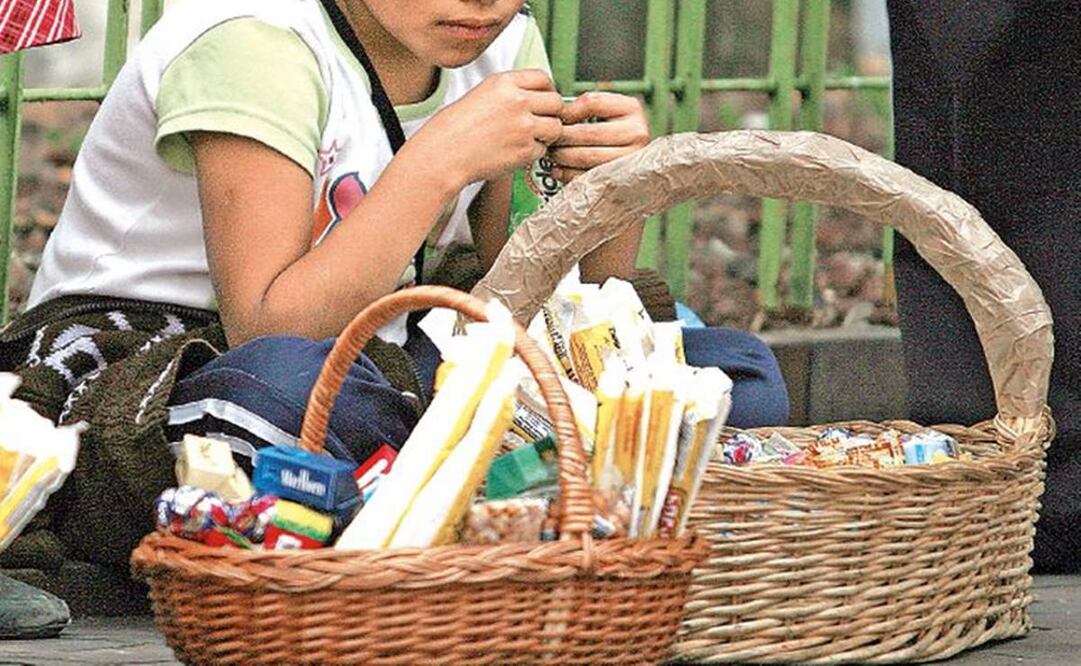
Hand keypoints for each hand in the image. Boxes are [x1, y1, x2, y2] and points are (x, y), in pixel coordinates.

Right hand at [414, 69, 564, 187]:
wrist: (444, 153)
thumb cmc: (457, 128)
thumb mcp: (482, 95)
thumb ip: (511, 92)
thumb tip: (540, 96)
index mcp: (504, 82)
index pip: (543, 78)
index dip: (547, 91)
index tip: (543, 102)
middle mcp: (517, 101)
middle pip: (556, 103)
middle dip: (552, 114)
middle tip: (540, 125)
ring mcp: (523, 126)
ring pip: (556, 128)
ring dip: (547, 136)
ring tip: (527, 140)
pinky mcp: (524, 150)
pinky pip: (542, 150)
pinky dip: (533, 154)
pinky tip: (514, 153)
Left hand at [549, 92, 650, 182]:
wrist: (638, 163)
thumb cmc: (615, 132)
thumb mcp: (607, 112)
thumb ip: (585, 108)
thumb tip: (555, 117)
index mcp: (631, 109)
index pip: (591, 103)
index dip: (568, 111)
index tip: (557, 118)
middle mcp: (636, 133)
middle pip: (587, 133)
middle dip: (561, 137)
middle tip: (547, 139)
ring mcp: (630, 158)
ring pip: (585, 156)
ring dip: (561, 156)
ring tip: (552, 154)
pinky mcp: (620, 179)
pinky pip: (587, 176)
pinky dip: (567, 174)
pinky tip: (558, 170)